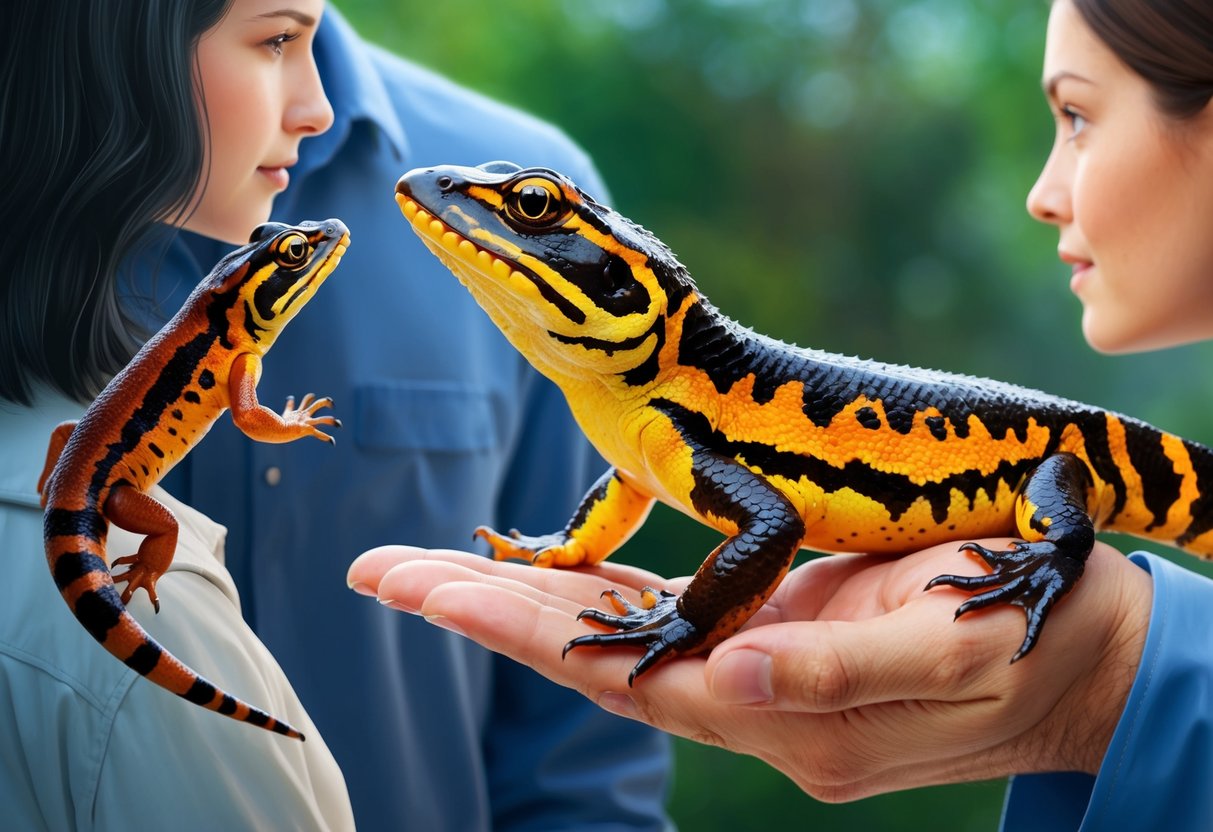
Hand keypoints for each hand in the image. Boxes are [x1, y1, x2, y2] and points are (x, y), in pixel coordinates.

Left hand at [347, 539, 1150, 800]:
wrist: (1061, 657)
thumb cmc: (1014, 646)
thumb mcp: (950, 657)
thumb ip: (841, 673)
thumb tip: (736, 675)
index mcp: (774, 709)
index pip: (616, 669)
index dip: (517, 628)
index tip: (426, 587)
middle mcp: (742, 698)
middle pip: (585, 657)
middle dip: (481, 611)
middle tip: (382, 570)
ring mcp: (749, 675)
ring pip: (610, 640)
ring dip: (518, 604)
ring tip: (430, 571)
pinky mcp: (767, 643)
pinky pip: (658, 627)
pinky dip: (590, 602)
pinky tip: (543, 585)